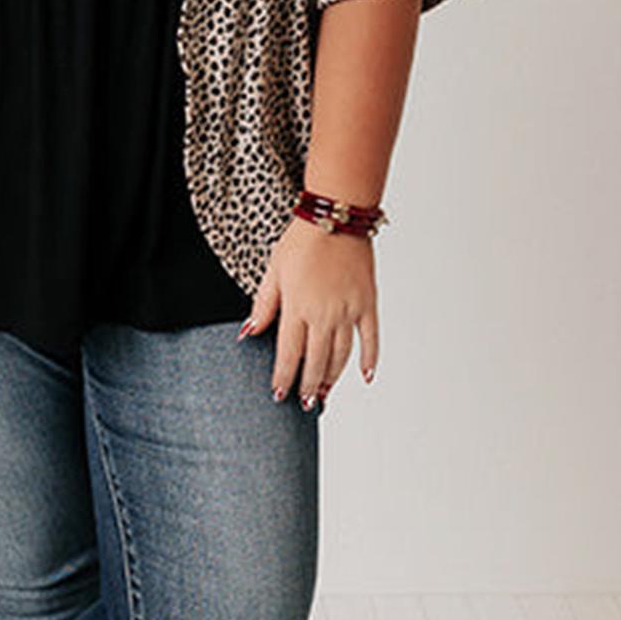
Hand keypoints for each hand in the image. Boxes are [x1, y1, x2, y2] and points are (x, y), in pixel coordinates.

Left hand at [242, 219, 379, 407]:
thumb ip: (263, 305)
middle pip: (316, 361)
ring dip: (333, 378)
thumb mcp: (273, 271)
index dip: (283, 377)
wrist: (336, 217)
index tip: (279, 394)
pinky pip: (371, 337)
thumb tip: (249, 332)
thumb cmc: (302, 240)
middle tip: (303, 403)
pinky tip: (365, 376)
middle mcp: (324, 314)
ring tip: (325, 394)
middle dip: (308, 385)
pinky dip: (370, 358)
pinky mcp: (367, 303)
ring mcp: (348, 310)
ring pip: (341, 355)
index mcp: (297, 307)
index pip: (289, 353)